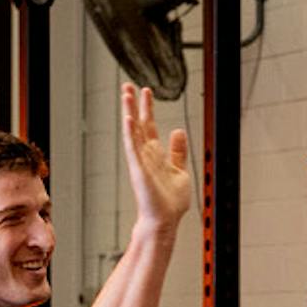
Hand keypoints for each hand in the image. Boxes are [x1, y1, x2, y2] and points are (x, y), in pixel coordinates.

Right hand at [123, 81, 193, 234]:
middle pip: (139, 124)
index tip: (146, 91)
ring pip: (133, 131)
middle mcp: (146, 155)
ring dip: (129, 112)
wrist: (165, 220)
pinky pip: (133, 148)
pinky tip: (129, 118)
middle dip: (135, 104)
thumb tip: (178, 131)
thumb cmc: (171, 202)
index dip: (149, 108)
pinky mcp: (139, 169)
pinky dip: (130, 133)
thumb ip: (178, 151)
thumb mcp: (180, 170)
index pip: (150, 126)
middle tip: (128, 86)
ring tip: (126, 94)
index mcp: (156, 155)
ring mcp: (140, 161)